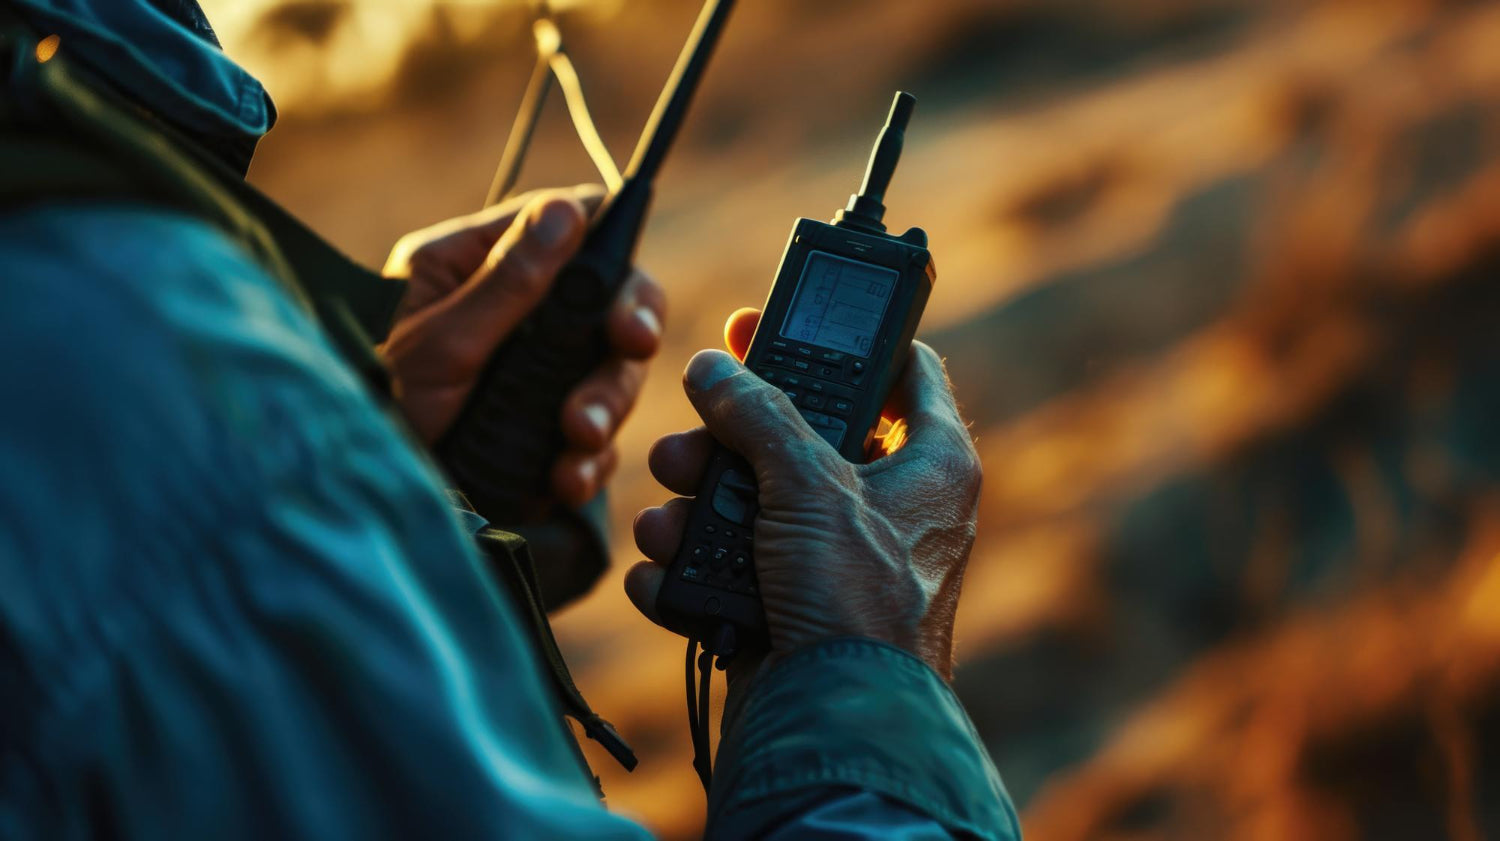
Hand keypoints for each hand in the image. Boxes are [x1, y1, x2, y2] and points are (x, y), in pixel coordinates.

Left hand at [379, 186, 665, 506]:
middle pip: (606, 304)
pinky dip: (589, 461)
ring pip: (609, 374)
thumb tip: (564, 212)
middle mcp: (511, 312)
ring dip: (608, 406)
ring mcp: (530, 373)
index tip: (624, 292)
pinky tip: (568, 478)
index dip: (612, 249)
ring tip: (581, 437)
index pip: (566, 228)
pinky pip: (592, 439)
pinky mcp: (540, 431)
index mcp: (474, 265)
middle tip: (631, 349)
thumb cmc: (376, 404)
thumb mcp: (440, 340)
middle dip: (623, 336)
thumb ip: (507, 281)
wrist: (355, 496)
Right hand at [625, 309, 980, 679]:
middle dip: (729, 439)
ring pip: (749, 503)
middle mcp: (887, 506)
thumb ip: (760, 415)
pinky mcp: (786, 606)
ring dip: (693, 510)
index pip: (901, 370)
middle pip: (797, 435)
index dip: (841, 337)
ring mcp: (831, 559)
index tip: (778, 321)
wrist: (833, 726)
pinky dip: (690, 574)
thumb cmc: (858, 601)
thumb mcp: (811, 485)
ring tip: (669, 523)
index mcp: (929, 463)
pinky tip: (667, 579)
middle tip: (692, 432)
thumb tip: (714, 369)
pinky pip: (725, 569)